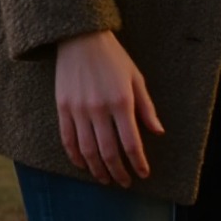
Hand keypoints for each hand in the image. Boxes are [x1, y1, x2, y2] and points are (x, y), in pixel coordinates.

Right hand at [55, 30, 163, 185]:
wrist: (80, 38)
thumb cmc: (113, 57)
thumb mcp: (136, 78)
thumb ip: (146, 107)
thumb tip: (158, 132)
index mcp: (121, 101)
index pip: (131, 143)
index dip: (138, 162)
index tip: (143, 173)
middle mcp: (99, 108)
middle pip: (108, 152)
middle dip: (118, 172)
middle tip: (125, 182)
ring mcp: (78, 109)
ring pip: (87, 150)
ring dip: (97, 170)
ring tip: (105, 179)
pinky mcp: (63, 107)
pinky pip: (68, 139)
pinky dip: (75, 156)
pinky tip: (83, 165)